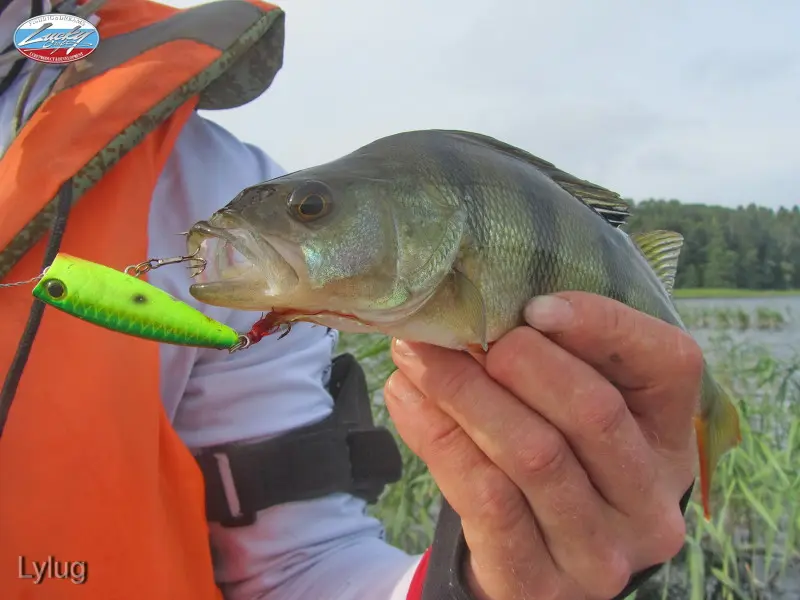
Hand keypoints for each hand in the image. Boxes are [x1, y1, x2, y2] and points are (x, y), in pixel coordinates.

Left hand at [384, 292, 698, 599]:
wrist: (526, 561)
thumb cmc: (553, 460)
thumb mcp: (573, 410)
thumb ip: (556, 360)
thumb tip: (484, 307)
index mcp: (671, 439)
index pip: (670, 364)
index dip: (603, 325)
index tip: (532, 305)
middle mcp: (651, 501)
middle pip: (593, 411)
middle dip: (518, 360)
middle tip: (458, 329)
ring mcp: (602, 554)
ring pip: (533, 455)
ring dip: (462, 391)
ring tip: (415, 354)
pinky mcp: (541, 586)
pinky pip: (486, 500)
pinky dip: (439, 438)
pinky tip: (406, 398)